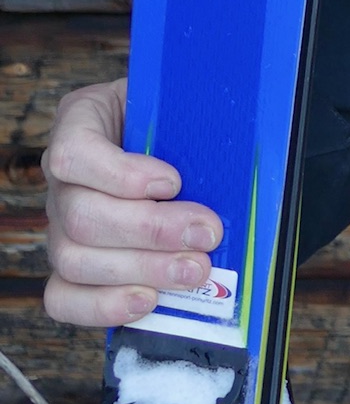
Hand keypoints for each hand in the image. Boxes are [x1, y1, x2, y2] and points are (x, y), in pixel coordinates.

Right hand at [41, 80, 223, 328]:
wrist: (171, 139)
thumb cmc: (176, 117)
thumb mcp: (181, 98)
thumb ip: (194, 114)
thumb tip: (236, 143)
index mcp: (80, 120)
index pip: (73, 153)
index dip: (121, 175)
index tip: (174, 182)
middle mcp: (63, 178)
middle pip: (80, 216)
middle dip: (151, 231)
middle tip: (208, 234)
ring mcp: (59, 226)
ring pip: (74, 260)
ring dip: (141, 269)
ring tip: (195, 271)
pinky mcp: (68, 269)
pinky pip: (63, 298)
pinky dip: (104, 305)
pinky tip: (149, 300)